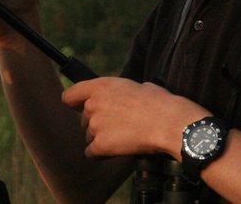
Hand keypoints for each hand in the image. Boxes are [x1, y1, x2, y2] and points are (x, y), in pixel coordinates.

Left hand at [62, 77, 204, 158]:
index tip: (78, 107)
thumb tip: (127, 95)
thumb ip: (123, 91)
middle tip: (116, 126)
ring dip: (101, 139)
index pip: (71, 94)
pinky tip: (115, 151)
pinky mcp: (100, 144)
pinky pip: (92, 153)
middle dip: (96, 123)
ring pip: (88, 136)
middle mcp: (94, 104)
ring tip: (122, 138)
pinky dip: (102, 154)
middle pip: (83, 118)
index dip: (74, 102)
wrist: (168, 123)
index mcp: (102, 86)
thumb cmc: (160, 104)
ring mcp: (95, 124)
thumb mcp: (139, 86)